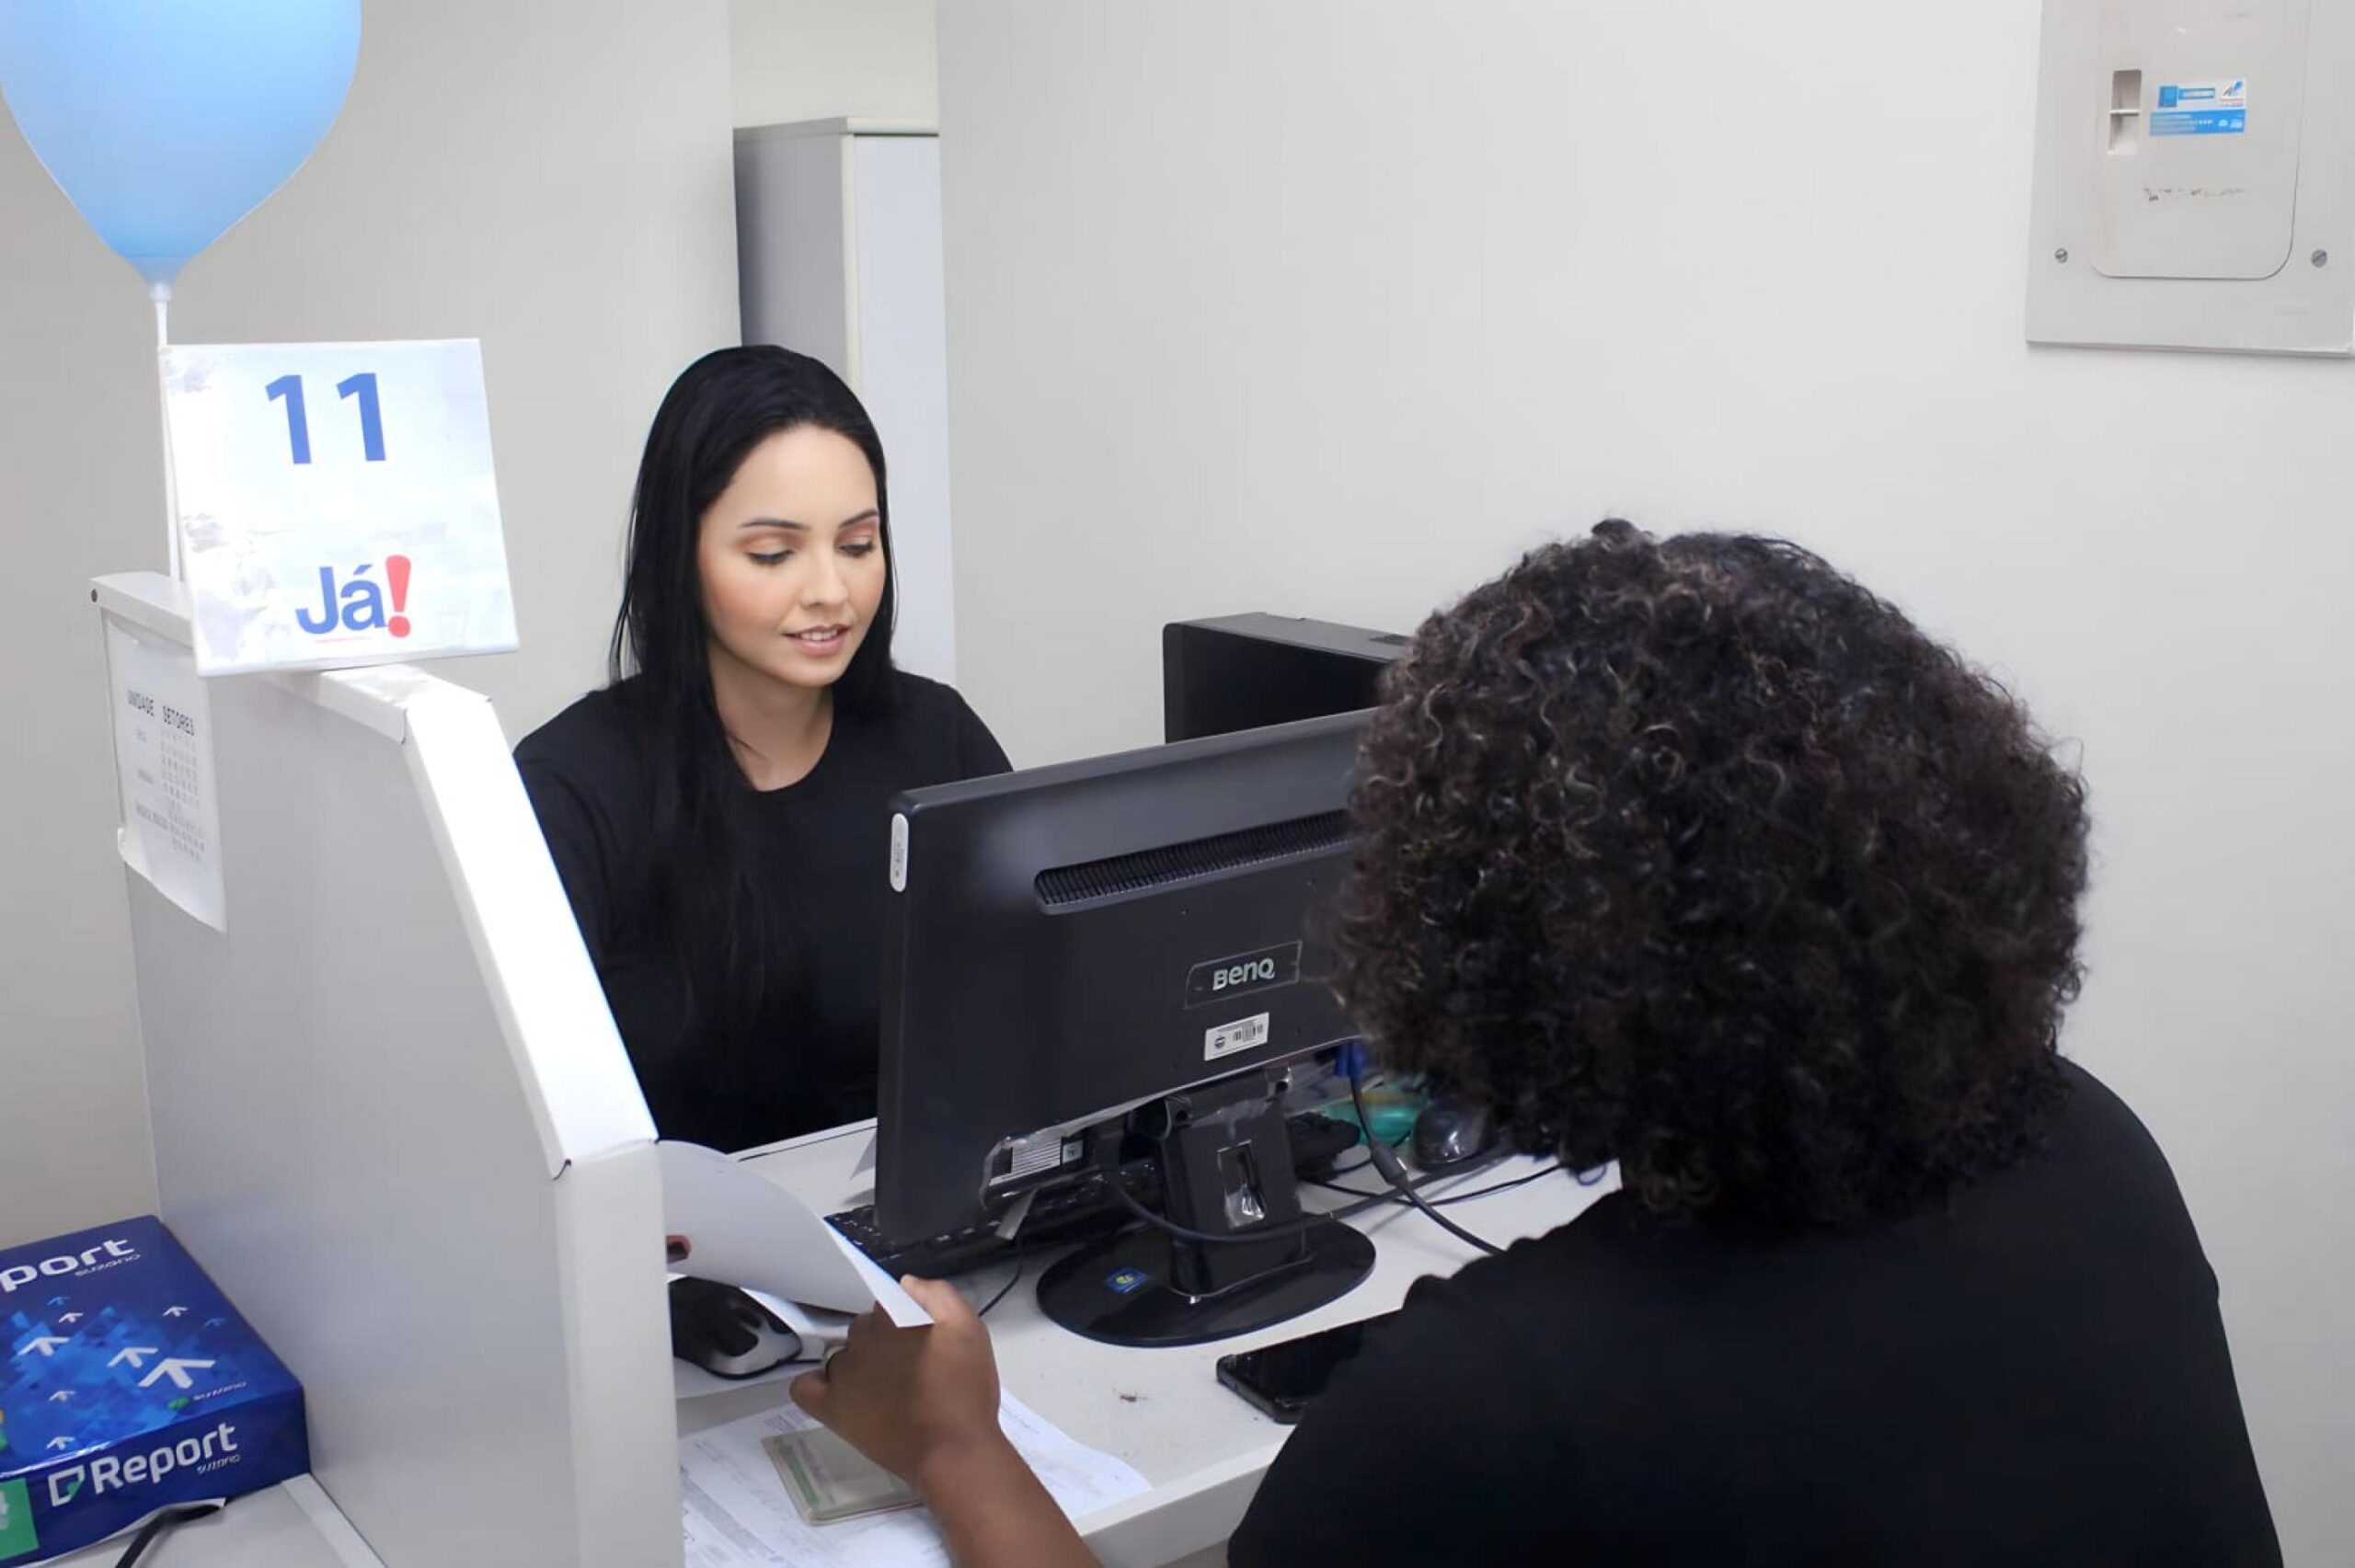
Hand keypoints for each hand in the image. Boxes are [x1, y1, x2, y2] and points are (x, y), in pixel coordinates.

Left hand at [791, 1276, 1009, 1488]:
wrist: (954, 1451)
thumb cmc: (966, 1392)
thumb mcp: (970, 1330)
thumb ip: (940, 1295)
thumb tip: (907, 1284)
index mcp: (893, 1316)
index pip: (886, 1305)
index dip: (905, 1322)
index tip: (921, 1342)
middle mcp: (862, 1339)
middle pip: (863, 1330)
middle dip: (883, 1343)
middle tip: (909, 1368)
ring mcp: (843, 1374)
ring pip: (840, 1356)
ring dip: (857, 1365)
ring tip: (885, 1390)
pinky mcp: (832, 1408)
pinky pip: (805, 1388)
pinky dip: (815, 1385)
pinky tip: (834, 1392)